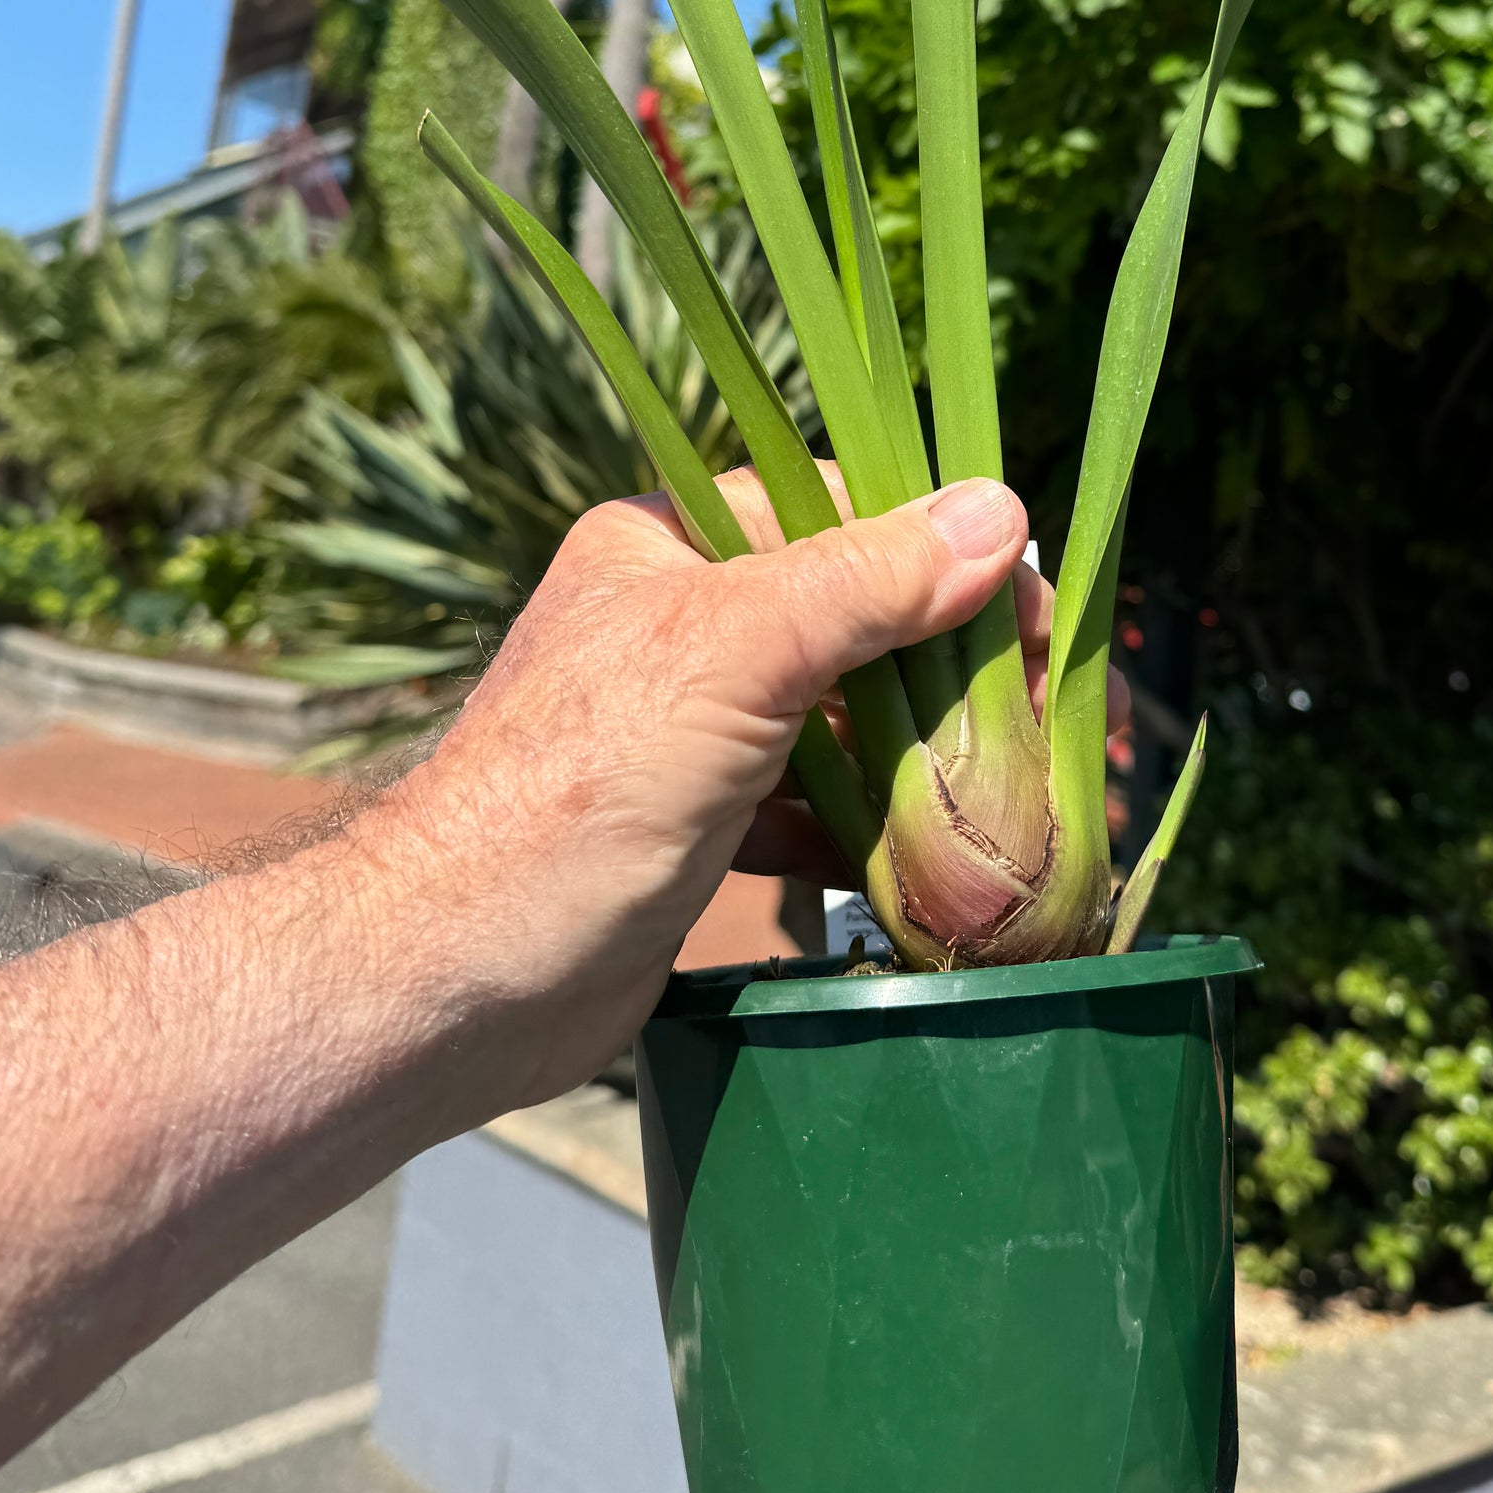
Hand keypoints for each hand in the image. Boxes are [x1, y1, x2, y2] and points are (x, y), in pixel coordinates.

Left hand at [372, 469, 1065, 1110]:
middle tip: (1039, 719)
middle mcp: (678, 623)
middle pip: (855, 618)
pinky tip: (923, 869)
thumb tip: (1002, 512)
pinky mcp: (698, 826)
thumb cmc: (576, 794)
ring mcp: (689, 728)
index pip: (839, 510)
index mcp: (667, 545)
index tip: (1032, 616)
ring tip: (1008, 796)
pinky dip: (869, 829)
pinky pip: (813, 804)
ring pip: (841, 717)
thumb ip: (866, 583)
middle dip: (948, 668)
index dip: (943, 553)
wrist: (453, 982)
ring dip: (921, 755)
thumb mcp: (732, 658)